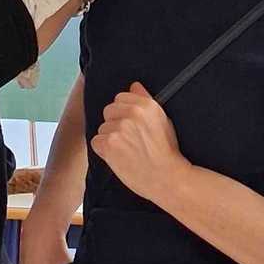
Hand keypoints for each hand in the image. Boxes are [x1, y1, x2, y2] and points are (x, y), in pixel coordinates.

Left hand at [91, 82, 191, 205]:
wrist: (167, 177)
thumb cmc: (166, 151)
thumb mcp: (162, 120)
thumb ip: (145, 101)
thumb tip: (133, 85)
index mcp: (146, 105)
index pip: (119, 98)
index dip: (123, 113)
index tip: (132, 126)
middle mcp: (132, 113)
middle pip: (108, 111)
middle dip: (114, 124)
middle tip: (129, 140)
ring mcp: (120, 128)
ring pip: (102, 128)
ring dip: (110, 139)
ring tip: (126, 151)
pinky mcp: (110, 144)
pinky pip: (96, 142)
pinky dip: (104, 151)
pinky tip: (118, 157)